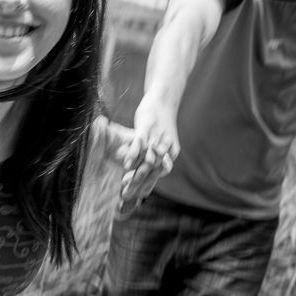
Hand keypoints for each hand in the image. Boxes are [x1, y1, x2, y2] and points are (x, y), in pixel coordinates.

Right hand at [118, 100, 179, 215]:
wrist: (163, 98)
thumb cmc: (160, 120)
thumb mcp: (161, 139)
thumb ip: (156, 154)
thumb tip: (148, 167)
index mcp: (171, 152)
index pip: (159, 174)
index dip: (147, 186)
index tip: (136, 196)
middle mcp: (165, 147)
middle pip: (153, 171)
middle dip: (140, 185)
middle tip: (126, 197)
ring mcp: (156, 137)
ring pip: (147, 161)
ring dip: (136, 175)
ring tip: (125, 186)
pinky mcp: (146, 127)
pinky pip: (139, 145)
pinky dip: (133, 156)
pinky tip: (125, 167)